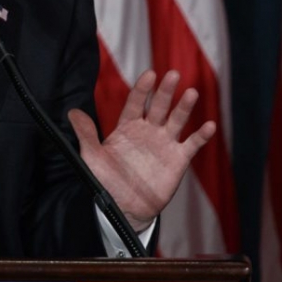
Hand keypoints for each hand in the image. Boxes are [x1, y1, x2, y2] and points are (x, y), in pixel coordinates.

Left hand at [68, 70, 215, 231]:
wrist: (125, 207)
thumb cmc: (107, 181)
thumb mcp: (92, 158)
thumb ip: (86, 134)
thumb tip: (72, 112)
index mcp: (127, 127)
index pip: (136, 103)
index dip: (142, 89)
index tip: (149, 74)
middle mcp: (148, 131)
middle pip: (158, 106)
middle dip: (165, 91)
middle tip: (172, 74)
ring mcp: (164, 143)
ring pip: (176, 120)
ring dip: (184, 107)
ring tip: (191, 93)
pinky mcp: (178, 159)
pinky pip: (192, 144)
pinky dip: (201, 135)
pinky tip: (209, 125)